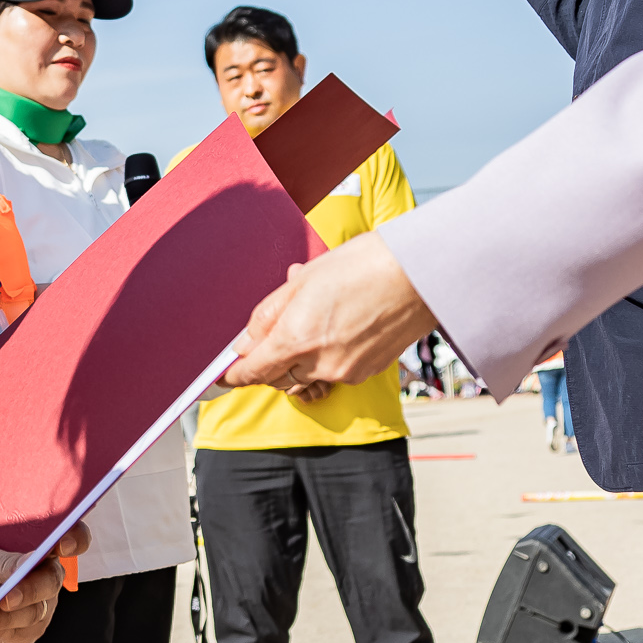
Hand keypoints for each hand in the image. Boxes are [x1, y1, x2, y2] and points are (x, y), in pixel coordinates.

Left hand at [0, 526, 90, 642]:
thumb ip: (2, 560)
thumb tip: (29, 562)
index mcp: (37, 547)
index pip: (70, 538)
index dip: (74, 539)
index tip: (62, 544)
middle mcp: (45, 576)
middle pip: (53, 581)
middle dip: (30, 590)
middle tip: (7, 597)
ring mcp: (40, 604)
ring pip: (36, 611)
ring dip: (8, 615)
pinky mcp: (28, 630)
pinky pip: (23, 632)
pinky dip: (1, 628)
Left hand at [221, 236, 435, 394]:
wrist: (420, 273)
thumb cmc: (362, 264)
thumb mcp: (302, 280)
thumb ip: (267, 315)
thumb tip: (244, 342)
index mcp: (296, 338)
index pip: (253, 371)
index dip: (235, 375)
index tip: (223, 375)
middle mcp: (320, 363)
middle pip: (278, 377)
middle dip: (268, 363)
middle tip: (271, 334)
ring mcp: (346, 371)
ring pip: (306, 376)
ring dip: (298, 359)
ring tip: (312, 319)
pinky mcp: (368, 372)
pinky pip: (334, 372)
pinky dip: (326, 358)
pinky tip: (338, 326)